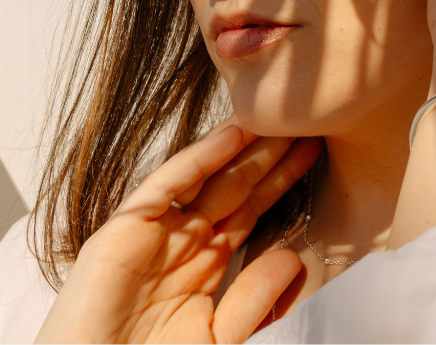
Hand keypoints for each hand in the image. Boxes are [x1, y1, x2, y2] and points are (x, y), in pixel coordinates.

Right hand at [38, 124, 319, 343]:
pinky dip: (197, 159)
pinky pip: (164, 188)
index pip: (250, 211)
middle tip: (306, 117)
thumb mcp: (217, 338)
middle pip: (232, 187)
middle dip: (268, 153)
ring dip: (239, 145)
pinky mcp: (118, 235)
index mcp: (202, 268)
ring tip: (277, 113)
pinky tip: (232, 134)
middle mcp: (178, 246)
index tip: (318, 151)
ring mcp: (149, 237)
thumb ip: (253, 301)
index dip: (282, 180)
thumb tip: (291, 258)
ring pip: (203, 178)